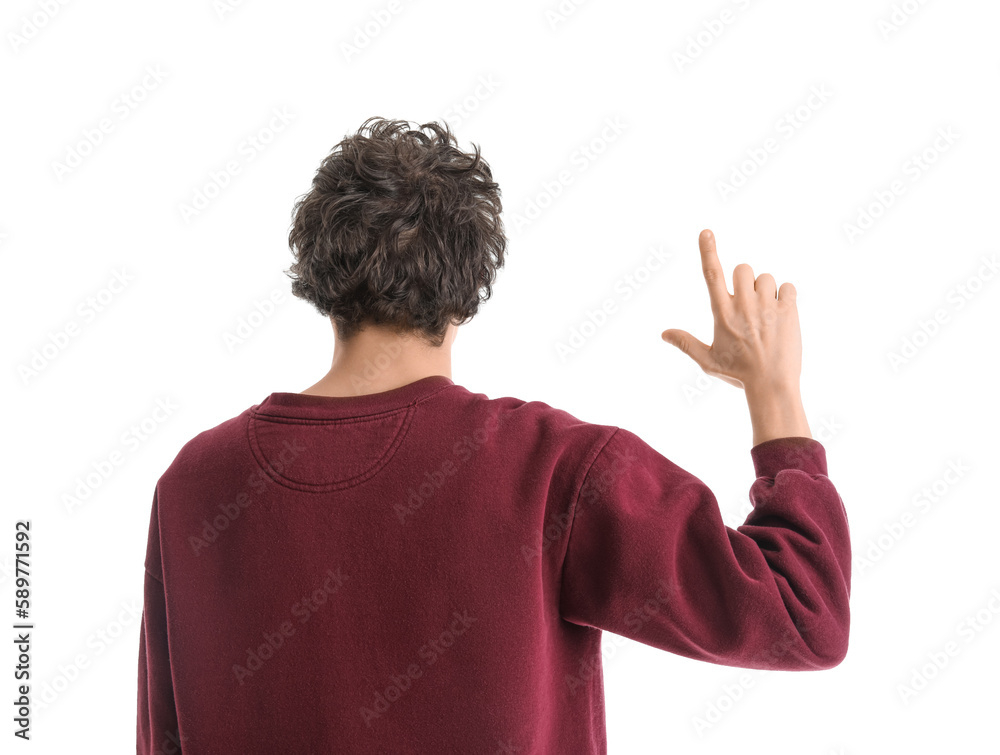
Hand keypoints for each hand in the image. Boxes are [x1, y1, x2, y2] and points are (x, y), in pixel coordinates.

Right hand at [661, 229, 801, 393]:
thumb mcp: (708, 361)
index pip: (712, 275)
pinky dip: (786, 296)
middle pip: (742, 268)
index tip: (706, 232)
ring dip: (765, 289)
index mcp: (722, 313)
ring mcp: (767, 307)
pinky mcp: (788, 311)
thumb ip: (686, 343)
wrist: (771, 385)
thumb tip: (664, 334)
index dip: (708, 251)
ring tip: (765, 315)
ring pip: (766, 277)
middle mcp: (743, 305)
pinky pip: (788, 287)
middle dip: (744, 280)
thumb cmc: (739, 374)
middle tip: (748, 304)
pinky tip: (781, 314)